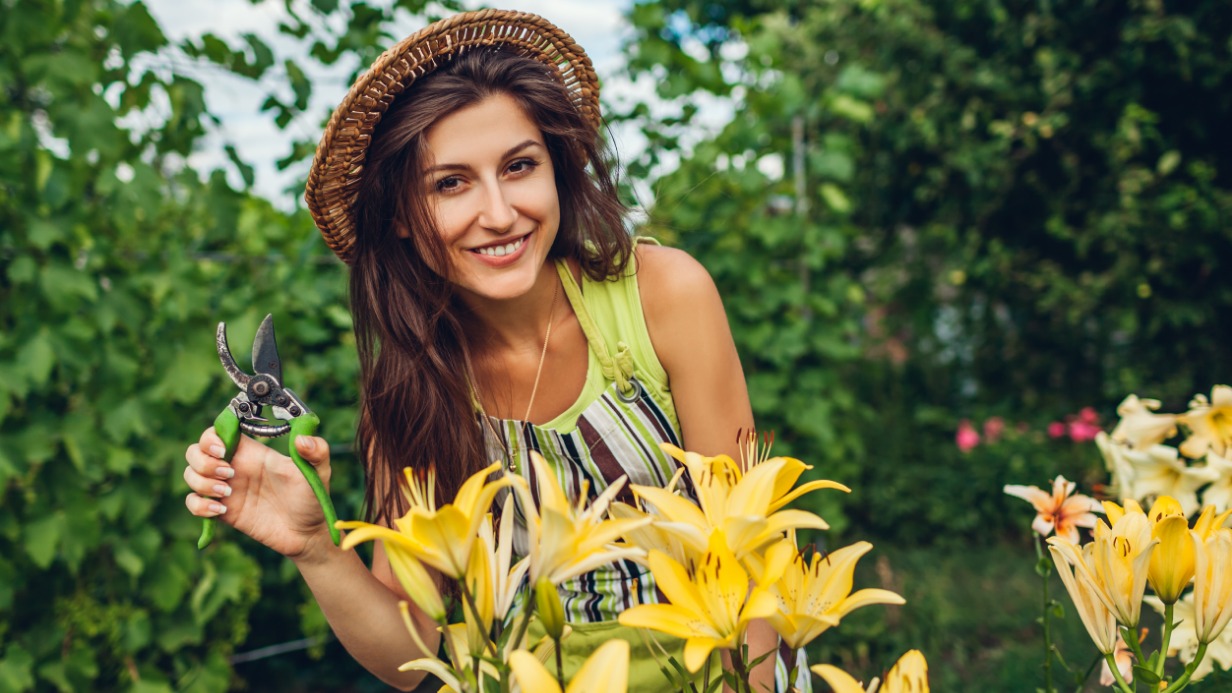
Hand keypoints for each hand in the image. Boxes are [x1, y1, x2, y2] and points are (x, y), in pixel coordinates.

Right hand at [184, 427, 335, 560]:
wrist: (308, 533)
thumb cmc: (313, 497)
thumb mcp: (318, 471)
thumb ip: (317, 451)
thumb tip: (303, 439)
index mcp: (252, 452)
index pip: (218, 431)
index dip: (212, 435)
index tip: (223, 448)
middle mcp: (234, 467)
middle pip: (196, 451)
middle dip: (202, 459)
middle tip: (228, 472)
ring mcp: (226, 489)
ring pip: (191, 475)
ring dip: (201, 481)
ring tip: (226, 492)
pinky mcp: (222, 512)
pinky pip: (193, 504)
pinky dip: (199, 505)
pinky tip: (221, 510)